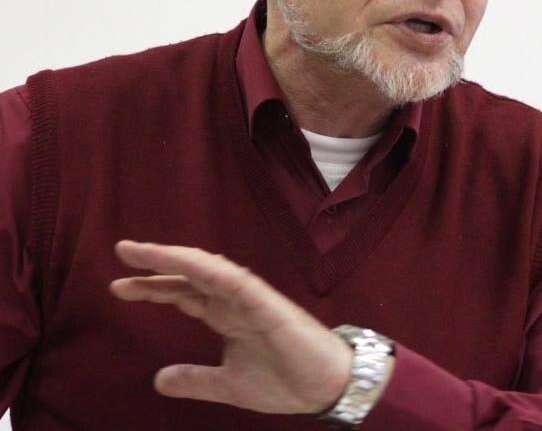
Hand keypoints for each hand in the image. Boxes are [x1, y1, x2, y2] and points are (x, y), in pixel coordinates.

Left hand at [109, 240, 351, 414]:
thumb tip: (158, 379)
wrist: (325, 389)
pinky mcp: (265, 301)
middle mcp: (234, 299)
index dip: (153, 288)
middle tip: (122, 251)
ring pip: (207, 268)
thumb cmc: (285, 380)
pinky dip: (208, 269)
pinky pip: (233, 280)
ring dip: (175, 257)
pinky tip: (185, 262)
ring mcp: (249, 297)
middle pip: (189, 275)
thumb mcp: (227, 384)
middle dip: (155, 264)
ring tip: (142, 251)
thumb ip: (195, 379)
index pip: (183, 293)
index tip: (118, 287)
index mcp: (226, 315)